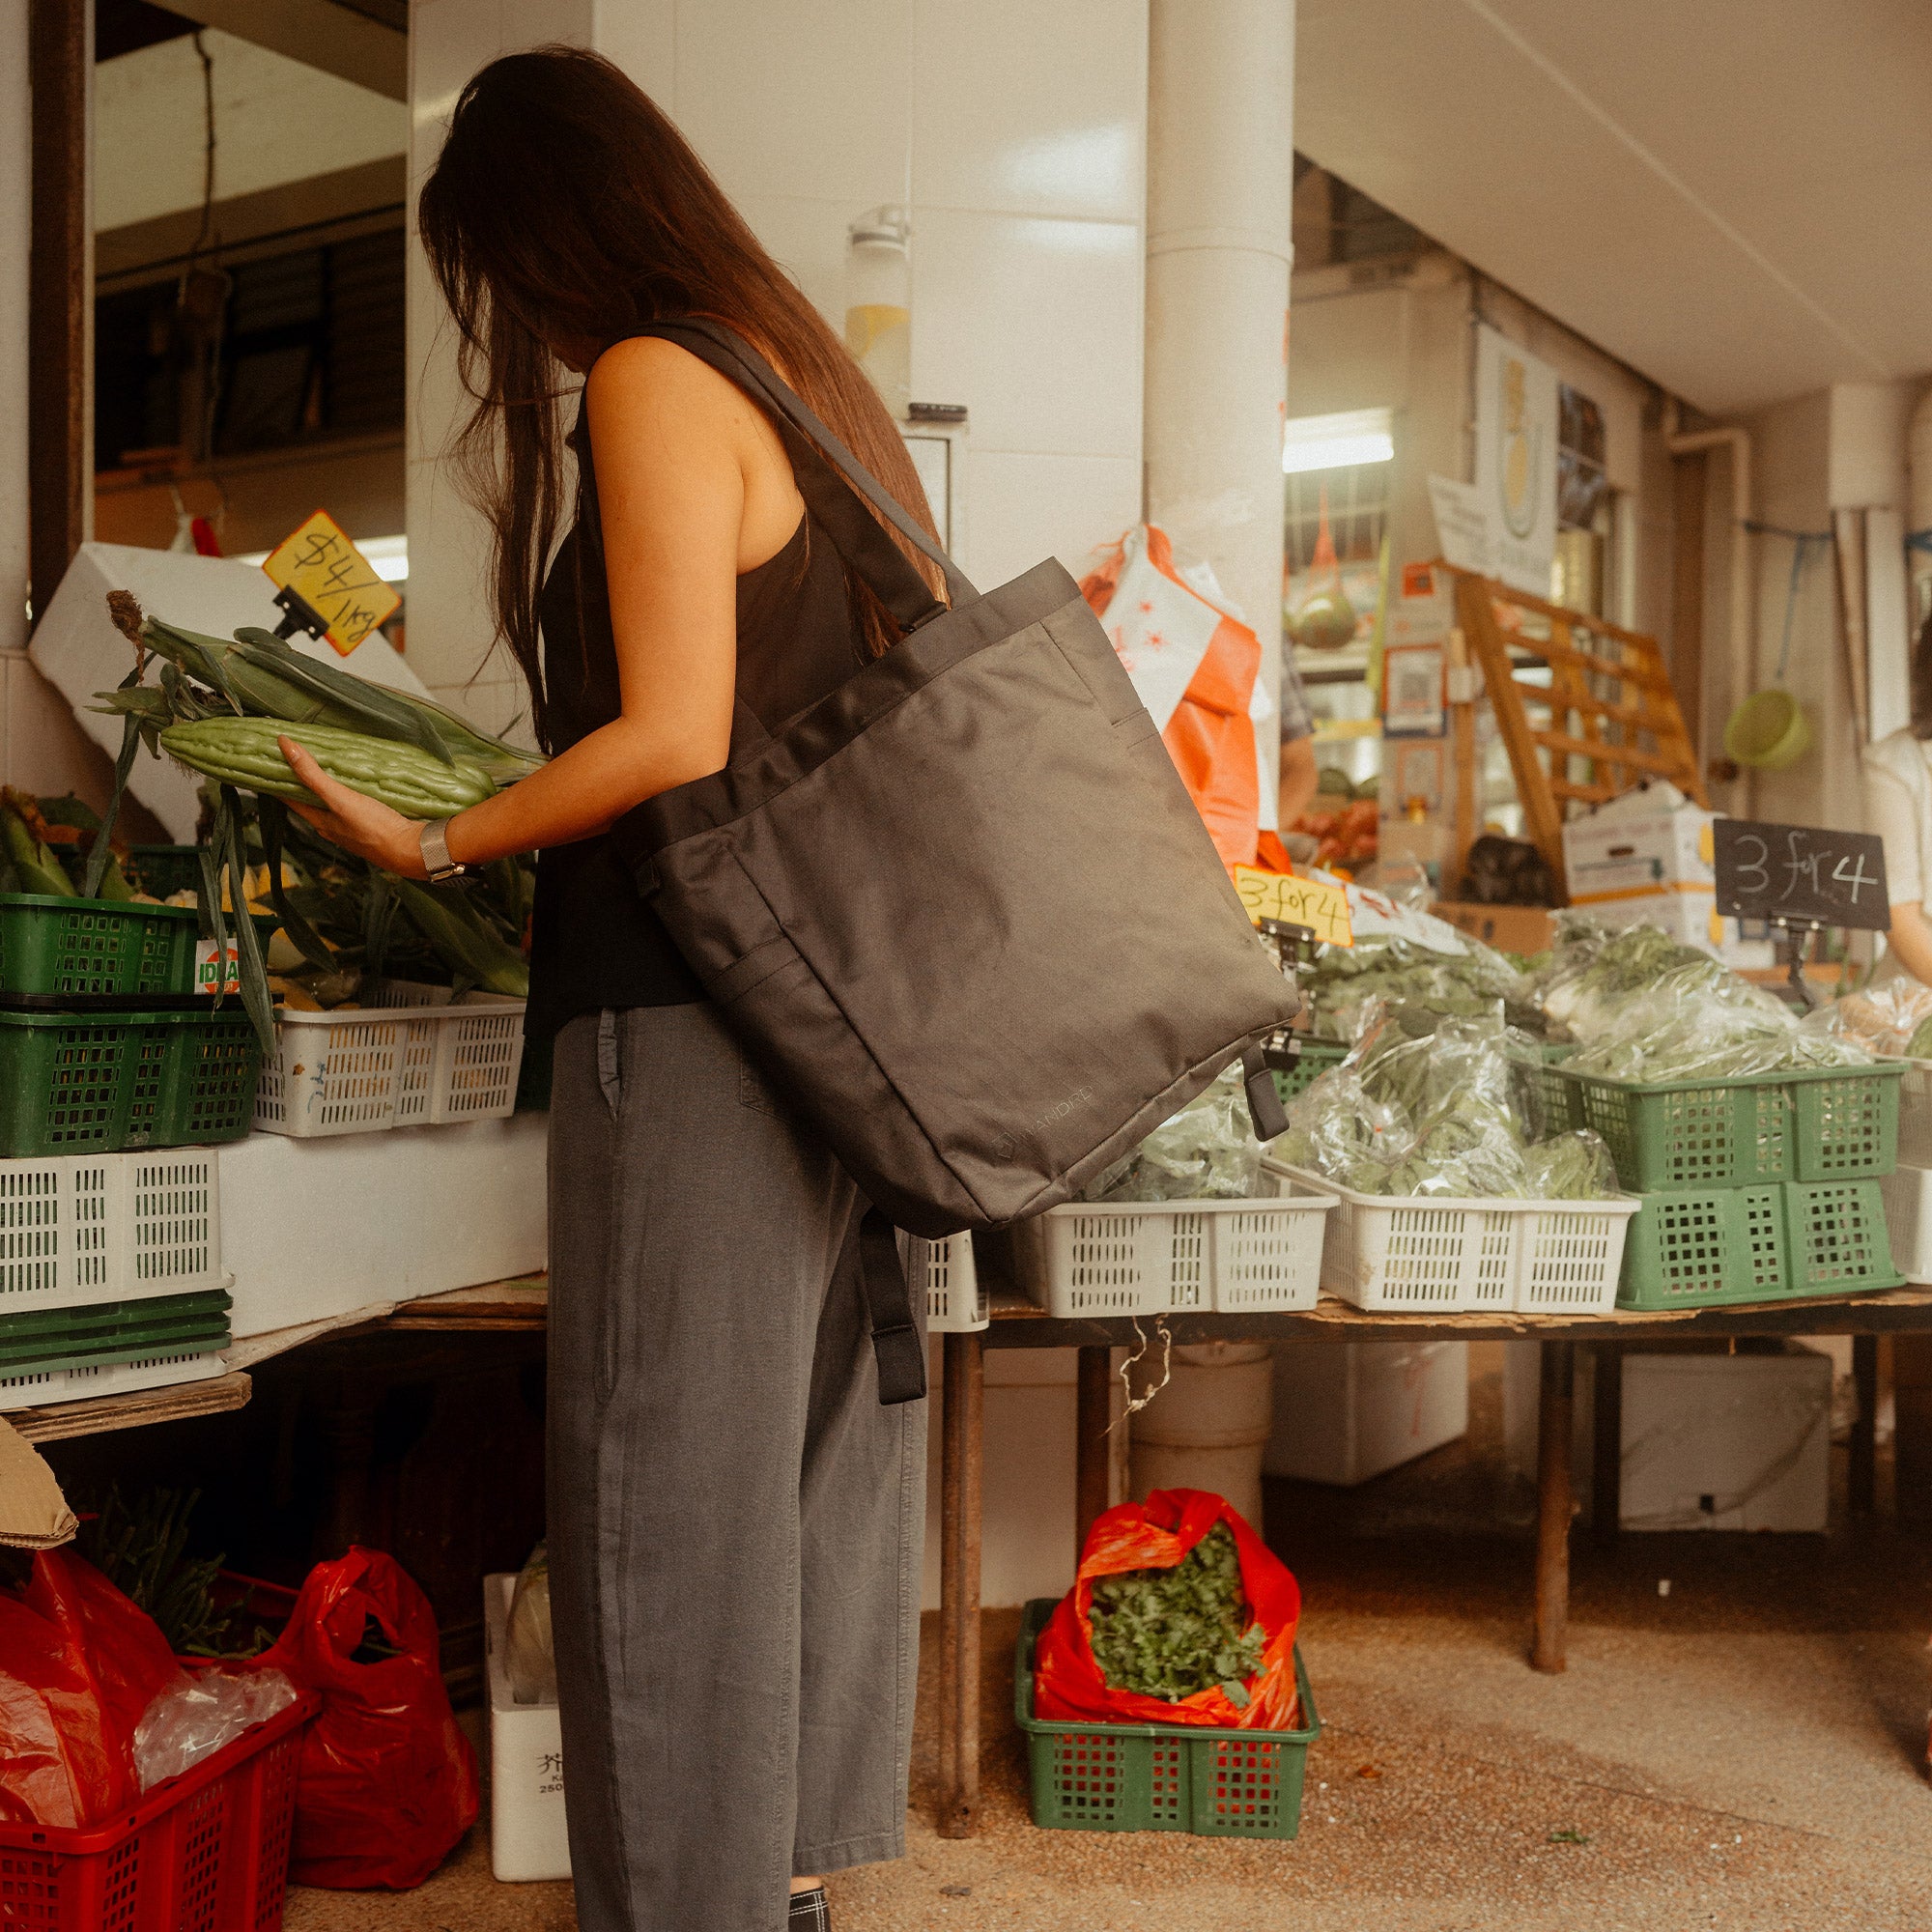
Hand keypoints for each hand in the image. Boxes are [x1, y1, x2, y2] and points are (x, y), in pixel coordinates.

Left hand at [279, 736, 428, 877]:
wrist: (411, 850)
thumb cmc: (374, 828)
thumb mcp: (340, 798)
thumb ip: (312, 774)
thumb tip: (285, 745)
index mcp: (320, 821)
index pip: (289, 798)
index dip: (278, 780)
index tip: (269, 762)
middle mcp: (333, 827)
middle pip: (310, 801)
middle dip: (303, 782)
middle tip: (298, 759)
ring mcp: (353, 829)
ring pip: (333, 805)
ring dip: (328, 788)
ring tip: (328, 768)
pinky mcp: (373, 827)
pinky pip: (353, 807)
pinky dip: (349, 794)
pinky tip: (359, 786)